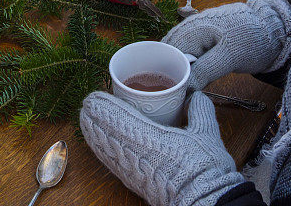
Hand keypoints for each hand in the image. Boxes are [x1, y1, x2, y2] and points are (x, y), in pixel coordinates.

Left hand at [80, 91, 243, 205]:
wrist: (206, 203)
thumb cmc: (205, 169)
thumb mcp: (206, 134)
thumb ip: (199, 111)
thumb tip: (196, 95)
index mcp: (153, 140)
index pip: (121, 121)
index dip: (105, 109)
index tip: (93, 97)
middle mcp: (138, 157)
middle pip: (109, 135)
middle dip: (95, 119)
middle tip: (84, 105)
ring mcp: (135, 173)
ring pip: (107, 150)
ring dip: (94, 134)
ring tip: (84, 120)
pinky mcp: (136, 184)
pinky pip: (113, 164)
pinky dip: (100, 151)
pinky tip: (95, 145)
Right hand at [162, 0, 290, 90]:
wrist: (275, 27)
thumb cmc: (253, 40)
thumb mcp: (230, 58)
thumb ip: (205, 70)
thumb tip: (183, 88)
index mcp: (194, 28)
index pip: (169, 50)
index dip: (166, 70)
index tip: (169, 91)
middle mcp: (191, 26)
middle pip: (171, 50)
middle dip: (170, 69)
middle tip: (172, 92)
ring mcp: (199, 30)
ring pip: (181, 51)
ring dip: (179, 67)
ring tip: (181, 88)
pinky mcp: (208, 37)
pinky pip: (191, 50)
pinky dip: (189, 63)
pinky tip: (192, 77)